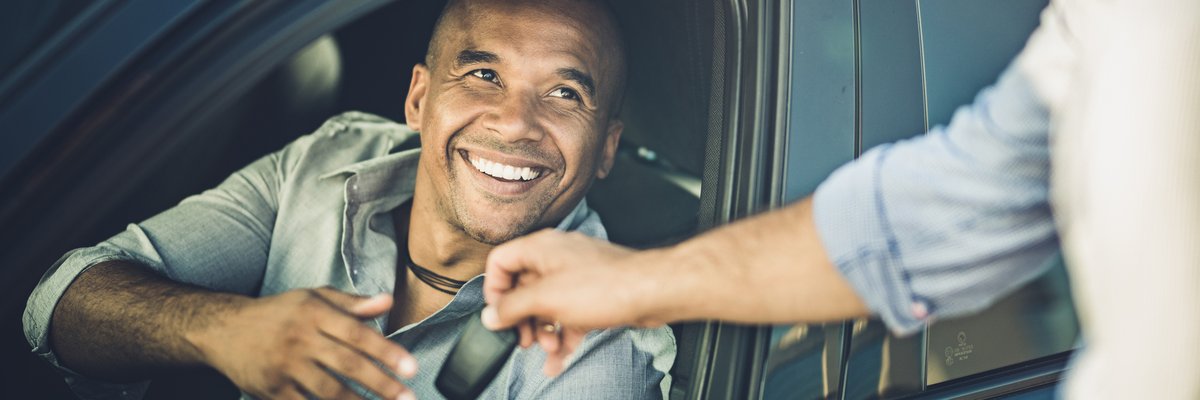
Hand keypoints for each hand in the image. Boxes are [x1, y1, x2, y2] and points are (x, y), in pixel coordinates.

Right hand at [190, 287, 417, 399]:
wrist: (223, 329)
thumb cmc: (279, 313)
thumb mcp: (313, 298)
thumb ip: (352, 303)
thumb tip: (388, 301)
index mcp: (314, 313)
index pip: (357, 333)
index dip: (386, 351)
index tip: (412, 368)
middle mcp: (300, 339)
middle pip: (347, 364)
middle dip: (381, 384)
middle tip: (407, 397)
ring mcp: (284, 366)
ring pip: (328, 390)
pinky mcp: (271, 390)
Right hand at [481, 230, 662, 374]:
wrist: (651, 291)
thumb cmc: (605, 285)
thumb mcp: (546, 299)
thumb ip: (513, 307)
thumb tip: (490, 315)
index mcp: (541, 248)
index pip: (501, 262)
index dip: (494, 289)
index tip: (497, 314)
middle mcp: (557, 257)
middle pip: (523, 287)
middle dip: (521, 318)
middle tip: (523, 340)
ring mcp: (576, 275)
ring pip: (547, 304)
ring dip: (543, 331)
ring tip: (548, 350)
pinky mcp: (593, 294)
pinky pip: (568, 315)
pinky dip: (563, 335)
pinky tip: (559, 360)